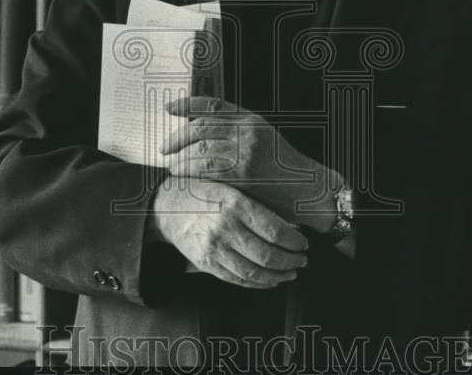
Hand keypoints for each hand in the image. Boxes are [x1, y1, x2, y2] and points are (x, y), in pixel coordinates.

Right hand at [149, 177, 307, 288]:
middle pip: (267, 254)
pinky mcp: (206, 264)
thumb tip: (290, 223)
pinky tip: (270, 281)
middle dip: (291, 261)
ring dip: (278, 276)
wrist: (167, 207)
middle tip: (303, 260)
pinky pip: (237, 280)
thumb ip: (256, 203)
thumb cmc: (204, 192)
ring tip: (291, 273)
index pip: (274, 229)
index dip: (294, 241)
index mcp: (235, 204)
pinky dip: (258, 284)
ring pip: (254, 272)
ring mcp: (214, 248)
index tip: (304, 243)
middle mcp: (225, 228)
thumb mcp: (231, 186)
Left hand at [160, 96, 340, 230]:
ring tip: (172, 167)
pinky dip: (190, 173)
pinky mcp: (243, 172)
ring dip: (181, 159)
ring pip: (200, 149)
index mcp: (250, 118)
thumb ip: (237, 133)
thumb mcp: (263, 139)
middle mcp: (247, 130)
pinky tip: (182, 177)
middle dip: (178, 138)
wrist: (308, 188)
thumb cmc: (284, 168)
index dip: (187, 104)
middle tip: (165, 148)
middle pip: (201, 127)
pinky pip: (207, 169)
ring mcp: (245, 150)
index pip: (212, 104)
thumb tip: (200, 134)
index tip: (169, 107)